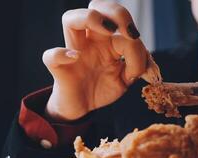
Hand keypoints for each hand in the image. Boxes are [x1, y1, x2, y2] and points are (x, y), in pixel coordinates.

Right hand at [42, 0, 151, 120]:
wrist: (83, 107)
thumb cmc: (102, 89)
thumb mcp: (125, 79)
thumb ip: (136, 68)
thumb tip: (146, 60)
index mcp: (107, 41)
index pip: (122, 26)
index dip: (135, 41)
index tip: (140, 67)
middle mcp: (89, 41)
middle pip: (96, 7)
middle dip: (116, 12)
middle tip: (128, 31)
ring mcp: (72, 51)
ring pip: (70, 19)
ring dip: (91, 18)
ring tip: (109, 31)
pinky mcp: (59, 69)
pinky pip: (51, 56)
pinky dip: (61, 54)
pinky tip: (75, 58)